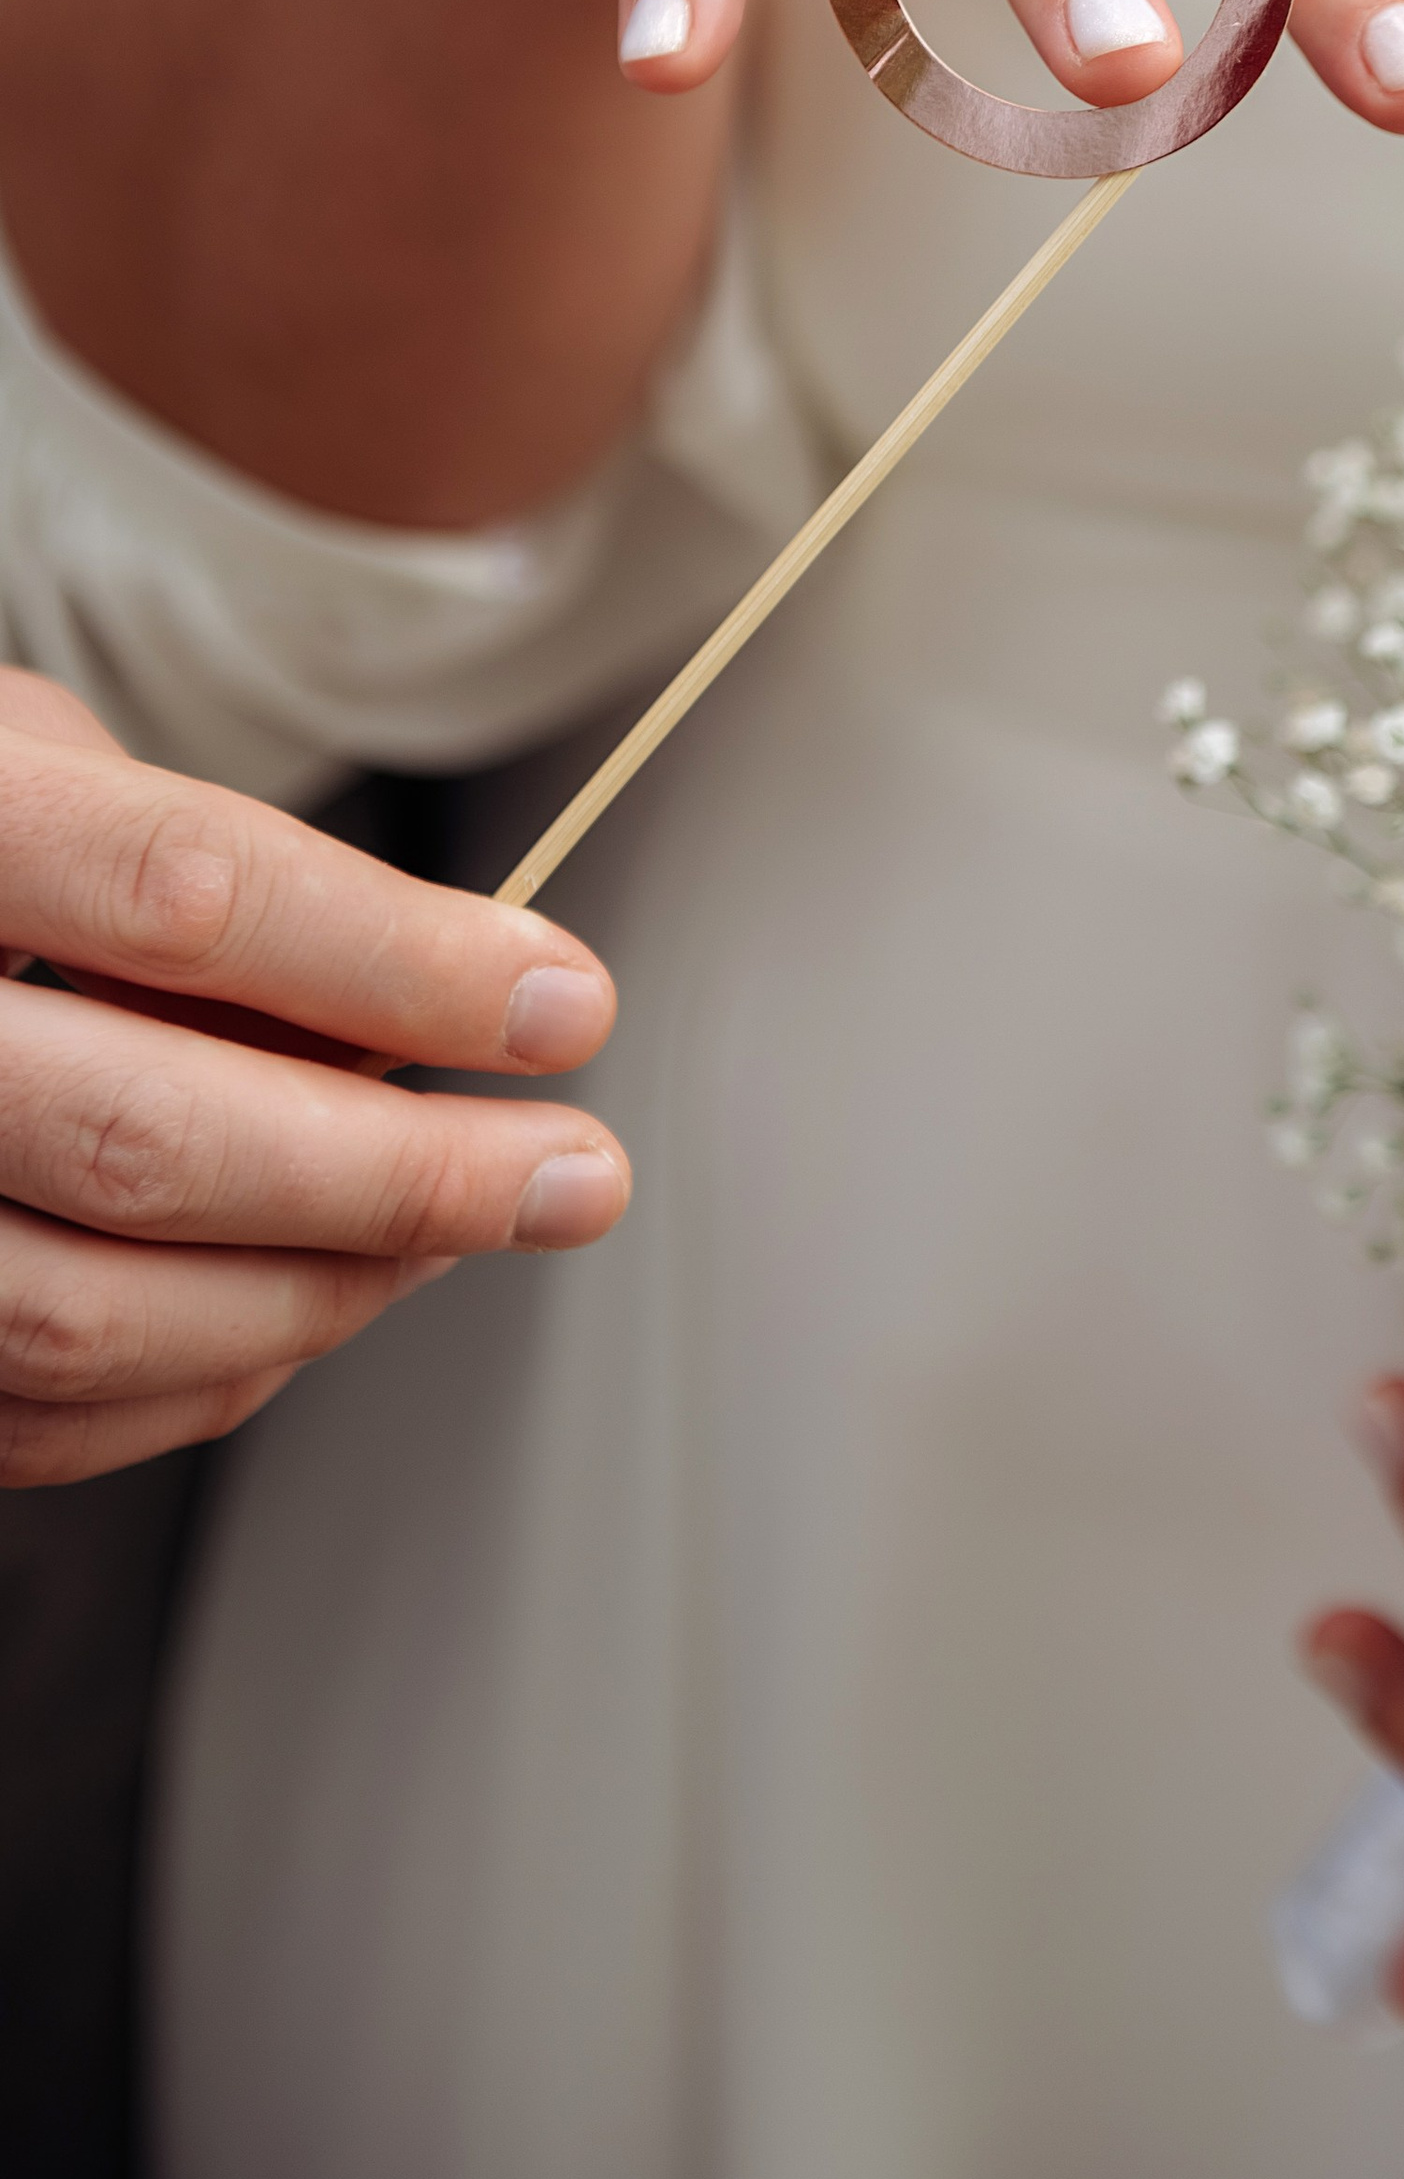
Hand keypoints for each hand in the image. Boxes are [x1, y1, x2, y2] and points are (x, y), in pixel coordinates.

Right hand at [0, 672, 628, 1484]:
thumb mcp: (26, 767)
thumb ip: (197, 873)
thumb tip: (426, 997)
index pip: (187, 896)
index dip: (399, 963)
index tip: (565, 1004)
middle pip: (152, 1139)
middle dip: (403, 1175)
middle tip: (573, 1174)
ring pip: (92, 1313)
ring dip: (324, 1292)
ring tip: (463, 1230)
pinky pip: (35, 1411)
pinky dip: (204, 1374)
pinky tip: (310, 1300)